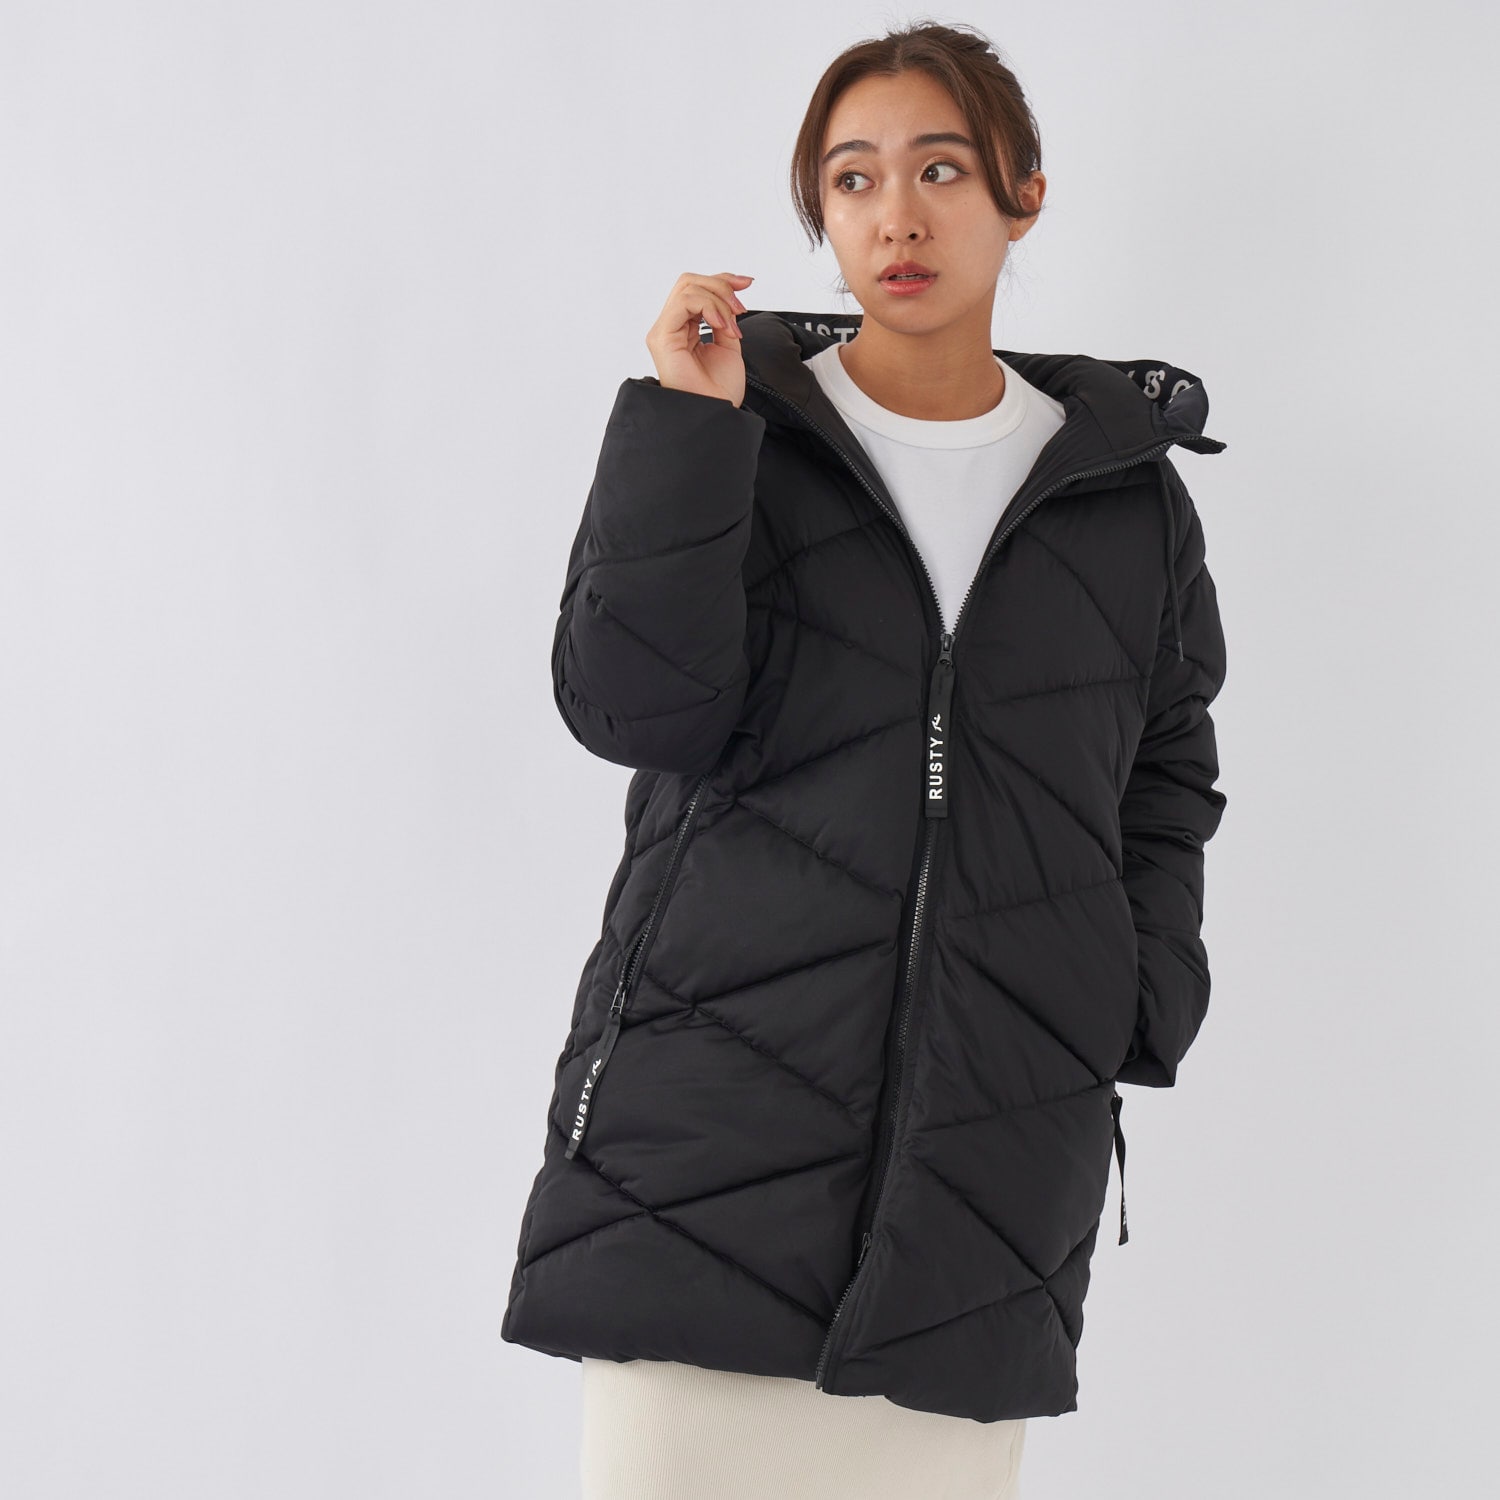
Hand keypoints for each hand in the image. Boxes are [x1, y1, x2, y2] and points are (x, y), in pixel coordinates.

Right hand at [645, 272, 753, 406]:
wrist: (717, 414)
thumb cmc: (719, 391)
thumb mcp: (729, 345)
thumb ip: (725, 319)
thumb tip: (730, 298)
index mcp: (682, 329)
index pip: (695, 289)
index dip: (722, 280)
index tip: (747, 285)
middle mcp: (670, 328)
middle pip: (689, 282)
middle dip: (721, 285)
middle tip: (741, 306)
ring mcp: (663, 331)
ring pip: (687, 287)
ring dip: (718, 299)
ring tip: (731, 325)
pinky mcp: (662, 337)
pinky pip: (684, 302)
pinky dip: (709, 307)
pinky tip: (721, 326)